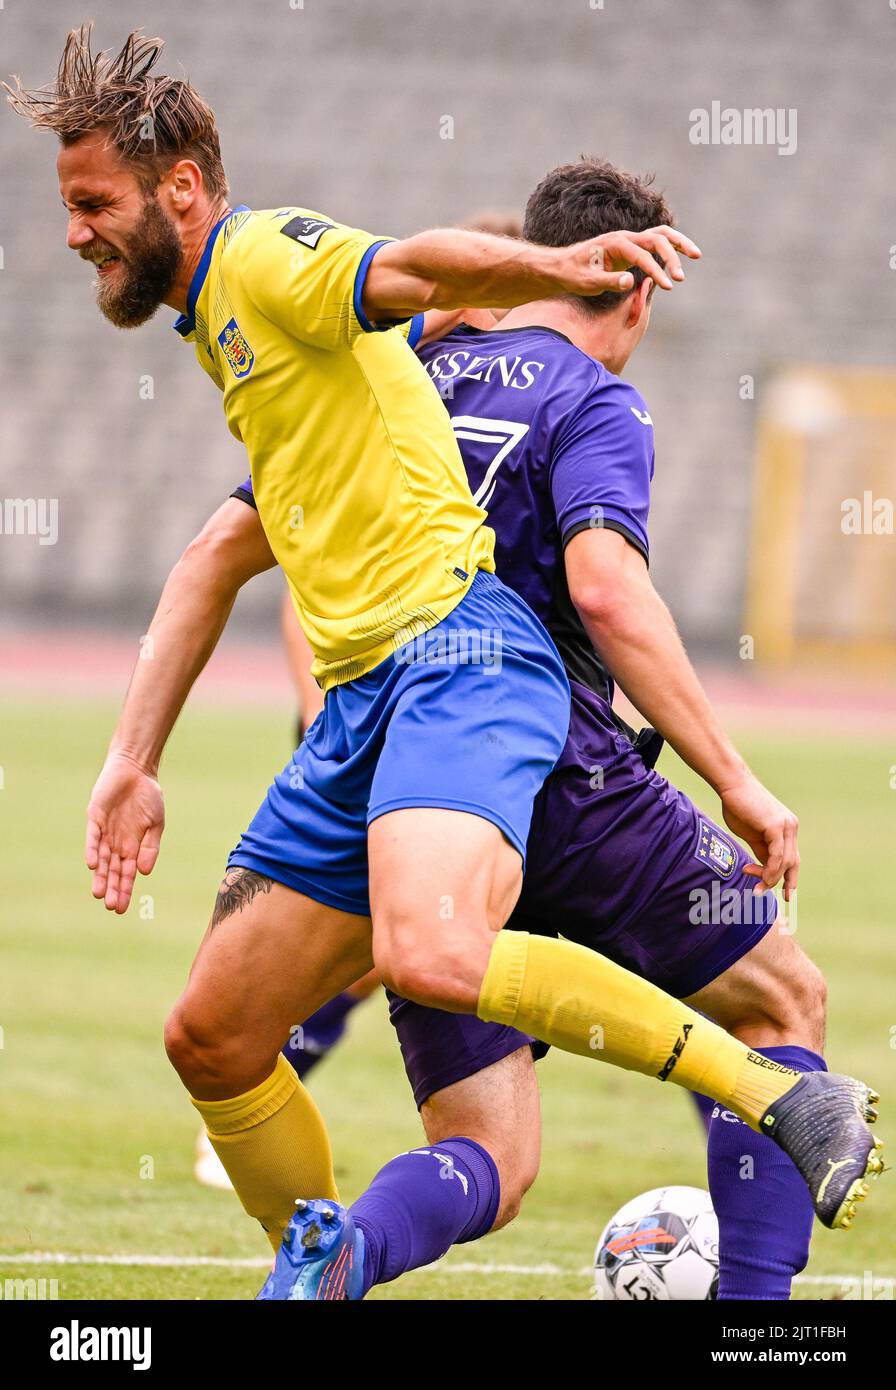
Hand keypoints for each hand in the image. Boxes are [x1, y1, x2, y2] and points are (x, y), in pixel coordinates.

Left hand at [85, 751, 164, 914]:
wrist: (137, 770)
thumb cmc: (149, 796)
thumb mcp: (156, 823)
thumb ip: (150, 847)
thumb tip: (143, 872)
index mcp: (132, 846)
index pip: (126, 873)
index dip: (124, 889)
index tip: (121, 908)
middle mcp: (116, 842)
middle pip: (113, 871)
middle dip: (113, 888)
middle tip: (112, 907)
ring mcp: (105, 831)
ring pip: (101, 859)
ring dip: (100, 876)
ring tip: (100, 894)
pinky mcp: (95, 818)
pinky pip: (93, 837)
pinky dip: (93, 850)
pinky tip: (94, 864)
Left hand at [553, 226, 700, 295]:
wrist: (562, 267)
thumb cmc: (573, 275)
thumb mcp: (588, 283)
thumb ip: (609, 281)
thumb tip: (631, 280)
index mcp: (615, 244)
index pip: (642, 255)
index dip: (655, 270)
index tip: (667, 286)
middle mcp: (625, 238)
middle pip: (658, 238)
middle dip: (672, 257)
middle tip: (680, 279)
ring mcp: (629, 241)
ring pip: (661, 235)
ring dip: (679, 244)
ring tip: (697, 255)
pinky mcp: (631, 248)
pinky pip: (656, 243)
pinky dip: (670, 248)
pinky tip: (681, 258)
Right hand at [718, 773, 799, 898]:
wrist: (732, 785)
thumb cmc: (738, 805)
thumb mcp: (751, 833)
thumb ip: (761, 849)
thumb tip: (764, 868)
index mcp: (787, 828)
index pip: (793, 858)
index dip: (790, 878)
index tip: (788, 896)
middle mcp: (791, 827)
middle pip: (791, 863)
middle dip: (779, 882)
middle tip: (759, 893)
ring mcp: (786, 826)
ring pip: (784, 862)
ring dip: (769, 878)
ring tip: (754, 887)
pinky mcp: (776, 826)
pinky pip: (777, 856)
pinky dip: (770, 870)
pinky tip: (761, 879)